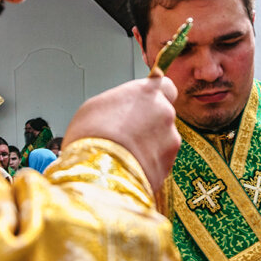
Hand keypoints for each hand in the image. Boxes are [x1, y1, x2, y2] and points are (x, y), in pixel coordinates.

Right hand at [62, 76, 179, 188]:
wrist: (98, 174)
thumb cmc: (90, 137)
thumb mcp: (95, 106)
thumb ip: (120, 101)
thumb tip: (121, 106)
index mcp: (147, 92)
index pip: (166, 87)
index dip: (155, 98)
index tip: (146, 104)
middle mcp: (164, 113)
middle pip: (162, 116)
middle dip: (149, 124)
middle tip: (128, 134)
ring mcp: (170, 139)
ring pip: (163, 140)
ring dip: (150, 145)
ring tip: (125, 154)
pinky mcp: (169, 164)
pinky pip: (160, 161)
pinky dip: (150, 164)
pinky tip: (130, 167)